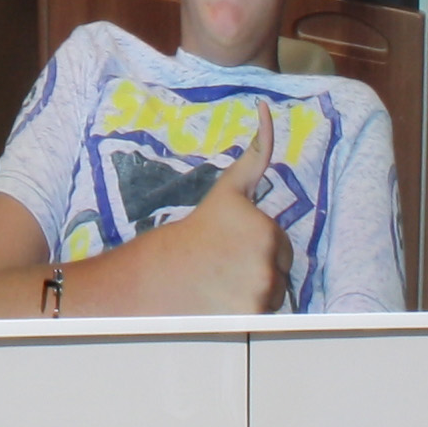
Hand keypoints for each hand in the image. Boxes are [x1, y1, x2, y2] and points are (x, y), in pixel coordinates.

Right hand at [122, 100, 288, 314]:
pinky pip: (265, 318)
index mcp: (262, 224)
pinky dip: (246, 316)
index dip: (253, 251)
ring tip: (217, 289)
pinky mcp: (251, 314)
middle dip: (257, 273)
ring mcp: (260, 285)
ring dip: (252, 296)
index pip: (281, 248)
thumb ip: (253, 158)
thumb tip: (266, 108)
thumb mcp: (223, 194)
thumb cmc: (183, 239)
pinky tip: (219, 308)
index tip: (224, 249)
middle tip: (219, 270)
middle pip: (282, 273)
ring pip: (275, 297)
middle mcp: (264, 252)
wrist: (145, 282)